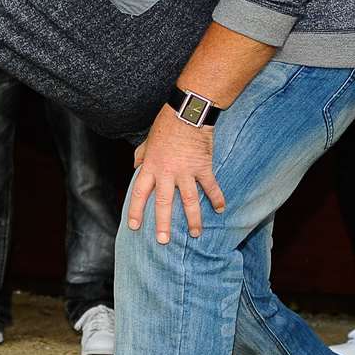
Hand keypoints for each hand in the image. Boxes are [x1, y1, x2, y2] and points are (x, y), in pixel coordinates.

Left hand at [127, 107, 225, 243]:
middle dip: (163, 224)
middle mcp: (166, 173)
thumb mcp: (148, 140)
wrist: (187, 112)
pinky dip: (217, 198)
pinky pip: (211, 186)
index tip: (134, 226)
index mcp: (150, 167)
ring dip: (193, 219)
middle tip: (163, 242)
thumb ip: (141, 155)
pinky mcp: (202, 167)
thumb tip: (135, 166)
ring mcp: (185, 171)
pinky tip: (220, 210)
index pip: (139, 193)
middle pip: (163, 203)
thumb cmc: (166, 125)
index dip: (136, 211)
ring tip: (196, 234)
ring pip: (188, 201)